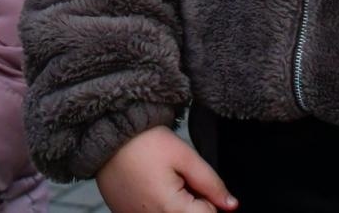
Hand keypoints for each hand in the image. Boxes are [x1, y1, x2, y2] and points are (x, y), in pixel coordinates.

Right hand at [96, 126, 237, 212]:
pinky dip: (155, 204)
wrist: (107, 134)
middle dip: (190, 201)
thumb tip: (231, 206)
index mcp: (171, 209)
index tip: (192, 179)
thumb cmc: (144, 141)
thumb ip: (211, 183)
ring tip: (159, 179)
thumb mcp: (184, 155)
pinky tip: (147, 185)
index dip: (206, 197)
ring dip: (172, 203)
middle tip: (175, 177)